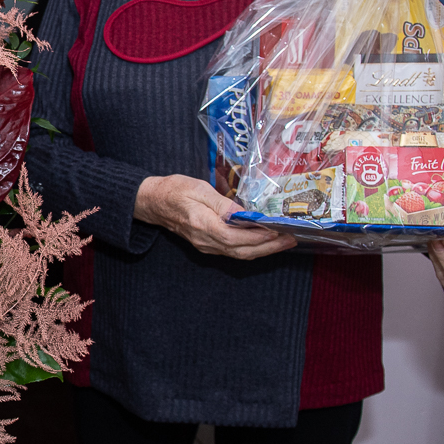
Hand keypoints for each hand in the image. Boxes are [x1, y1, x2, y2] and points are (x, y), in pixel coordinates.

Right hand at [134, 174, 296, 259]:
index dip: (259, 237)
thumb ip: (223, 204)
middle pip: (242, 251)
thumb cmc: (174, 191)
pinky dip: (252, 248)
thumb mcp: (199, 189)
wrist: (153, 202)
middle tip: (291, 238)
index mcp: (203, 225)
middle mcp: (205, 240)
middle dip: (269, 247)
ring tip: (284, 241)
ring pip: (240, 254)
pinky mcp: (208, 244)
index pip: (235, 238)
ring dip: (264, 250)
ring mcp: (206, 245)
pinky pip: (234, 251)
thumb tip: (245, 215)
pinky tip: (264, 241)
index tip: (278, 231)